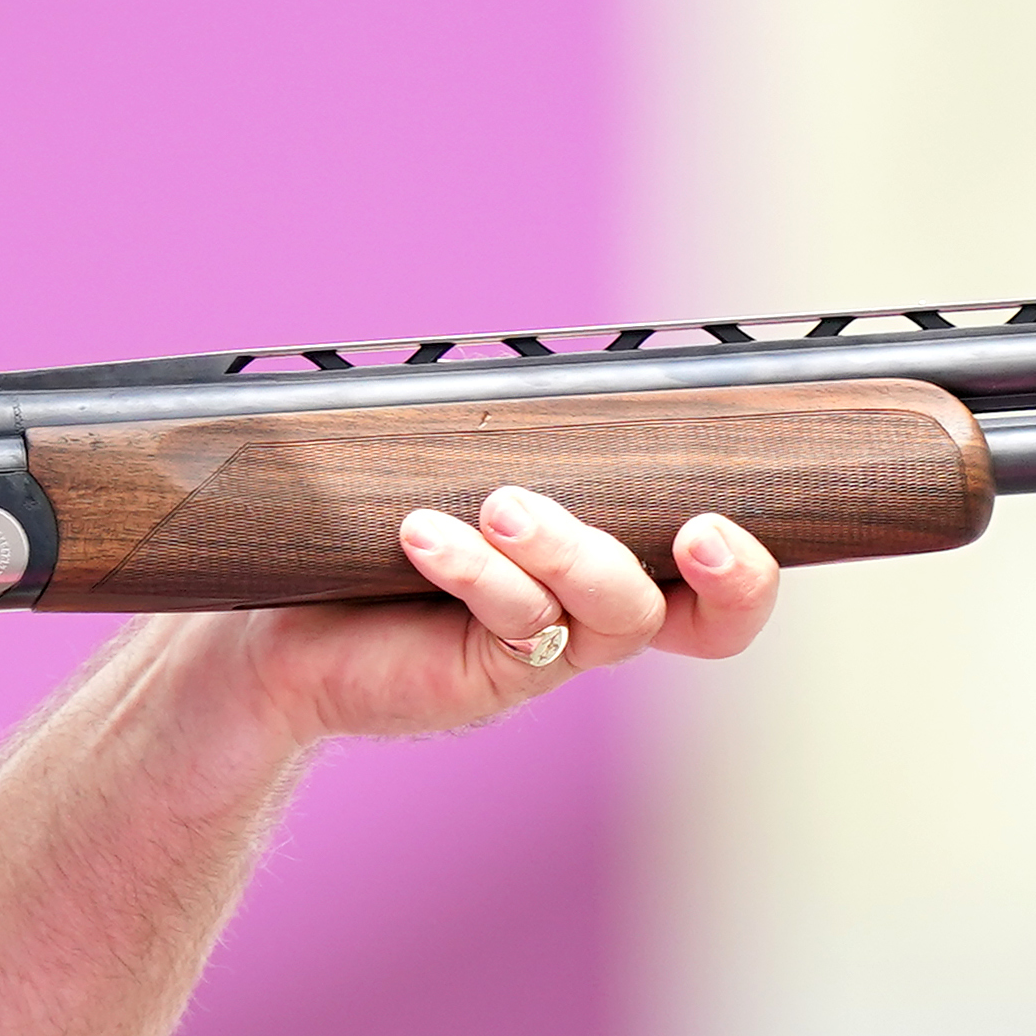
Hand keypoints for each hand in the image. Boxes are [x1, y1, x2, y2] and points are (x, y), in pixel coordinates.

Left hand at [213, 486, 780, 746]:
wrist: (284, 621)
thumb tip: (555, 361)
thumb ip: (523, 438)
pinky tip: (424, 534)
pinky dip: (474, 570)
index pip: (722, 584)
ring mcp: (549, 650)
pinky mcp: (488, 674)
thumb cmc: (382, 532)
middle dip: (724, 576)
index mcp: (617, 564)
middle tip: (697, 528)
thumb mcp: (466, 470)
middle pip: (706, 620)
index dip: (751, 570)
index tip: (723, 520)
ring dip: (568, 549)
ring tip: (501, 505)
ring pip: (612, 612)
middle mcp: (599, 615)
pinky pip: (514, 622)